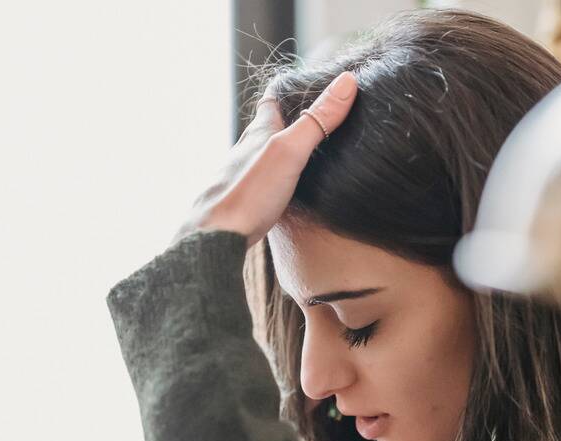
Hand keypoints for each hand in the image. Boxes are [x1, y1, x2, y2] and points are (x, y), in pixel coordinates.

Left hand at [174, 71, 358, 247]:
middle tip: (315, 115)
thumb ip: (317, 120)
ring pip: (264, 154)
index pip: (272, 100)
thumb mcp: (289, 151)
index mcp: (258, 133)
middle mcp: (247, 150)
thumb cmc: (248, 194)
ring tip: (305, 149)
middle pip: (268, 126)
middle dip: (289, 118)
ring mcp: (243, 176)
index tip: (309, 82)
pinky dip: (277, 177)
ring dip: (282, 149)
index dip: (290, 88)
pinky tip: (285, 189)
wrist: (213, 239)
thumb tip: (347, 82)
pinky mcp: (245, 201)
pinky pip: (264, 180)